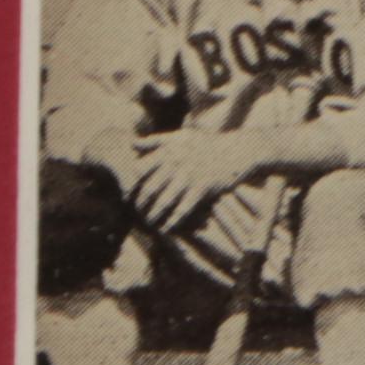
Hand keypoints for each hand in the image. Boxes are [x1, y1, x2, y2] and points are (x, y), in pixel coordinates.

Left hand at [127, 128, 255, 235]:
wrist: (237, 150)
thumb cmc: (206, 144)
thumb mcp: (182, 136)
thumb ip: (156, 140)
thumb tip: (132, 143)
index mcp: (170, 150)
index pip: (140, 170)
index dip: (131, 184)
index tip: (128, 194)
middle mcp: (177, 163)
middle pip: (149, 189)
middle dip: (140, 204)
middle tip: (136, 213)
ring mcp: (190, 176)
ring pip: (163, 202)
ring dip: (153, 216)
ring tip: (149, 223)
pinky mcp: (202, 188)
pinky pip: (182, 210)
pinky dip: (172, 222)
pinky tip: (166, 228)